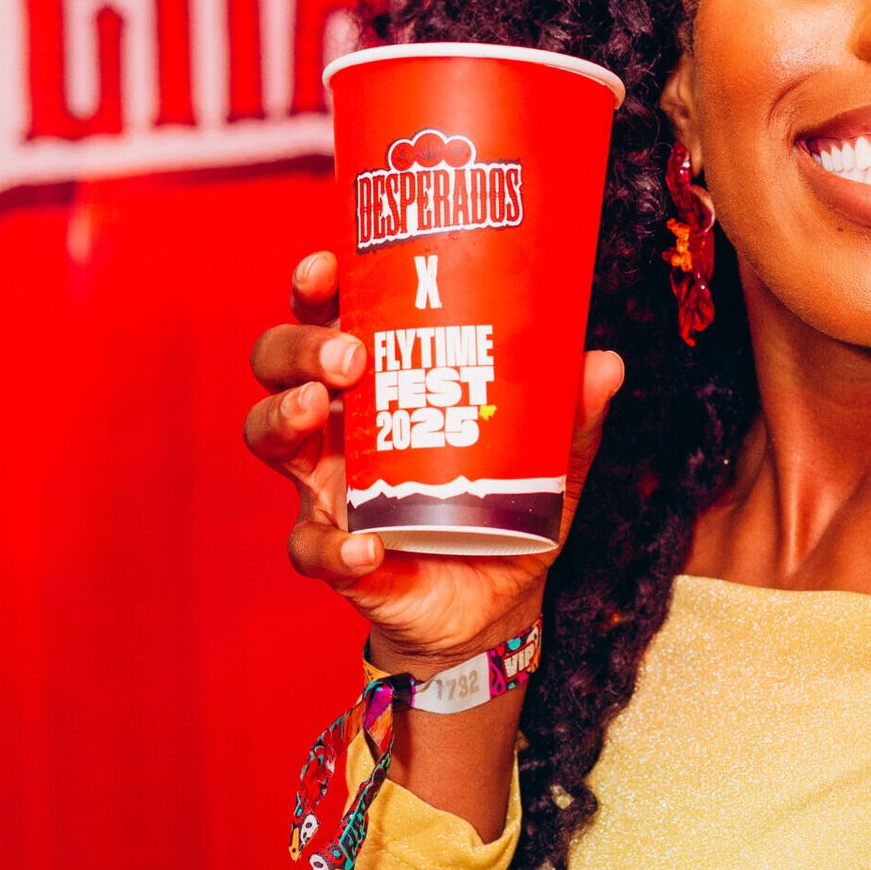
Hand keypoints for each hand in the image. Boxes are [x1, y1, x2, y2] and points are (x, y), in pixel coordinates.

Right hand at [245, 252, 623, 668]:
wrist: (493, 604)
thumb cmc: (502, 510)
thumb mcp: (546, 459)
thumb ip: (570, 414)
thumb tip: (604, 363)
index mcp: (377, 385)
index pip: (327, 319)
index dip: (314, 287)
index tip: (326, 265)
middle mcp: (336, 428)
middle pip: (279, 366)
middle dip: (299, 346)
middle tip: (348, 353)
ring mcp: (325, 490)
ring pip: (266, 437)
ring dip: (283, 415)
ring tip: (318, 408)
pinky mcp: (334, 553)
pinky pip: (312, 548)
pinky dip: (335, 546)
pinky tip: (367, 547)